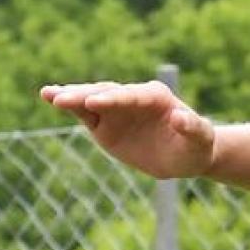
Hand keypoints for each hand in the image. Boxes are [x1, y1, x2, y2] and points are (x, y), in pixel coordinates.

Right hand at [40, 80, 217, 179]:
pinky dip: (69, 105)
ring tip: (48, 94)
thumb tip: (179, 116)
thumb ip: (193, 127)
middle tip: (61, 98)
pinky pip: (84, 112)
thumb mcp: (201, 139)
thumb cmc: (196, 146)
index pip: (132, 96)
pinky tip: (50, 97)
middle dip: (85, 94)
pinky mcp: (104, 122)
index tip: (96, 102)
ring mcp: (116, 109)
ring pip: (90, 98)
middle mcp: (133, 97)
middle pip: (106, 93)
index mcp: (156, 96)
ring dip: (70, 95)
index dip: (114, 98)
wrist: (185, 156)